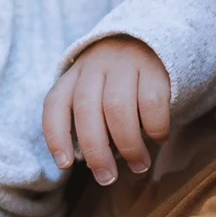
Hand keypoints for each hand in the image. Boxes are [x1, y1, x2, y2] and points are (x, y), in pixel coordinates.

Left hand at [43, 36, 170, 185]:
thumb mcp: (95, 91)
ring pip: (117, 108)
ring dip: (128, 144)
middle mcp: (94, 67)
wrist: (150, 38)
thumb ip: (90, 121)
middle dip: (95, 150)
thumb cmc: (117, 81)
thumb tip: (95, 163)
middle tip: (107, 178)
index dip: (56, 136)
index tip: (65, 164)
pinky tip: (159, 138)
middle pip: (87, 110)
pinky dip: (154, 127)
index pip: (55, 104)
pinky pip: (151, 101)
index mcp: (73, 76)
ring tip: (139, 164)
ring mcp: (124, 64)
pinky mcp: (154, 67)